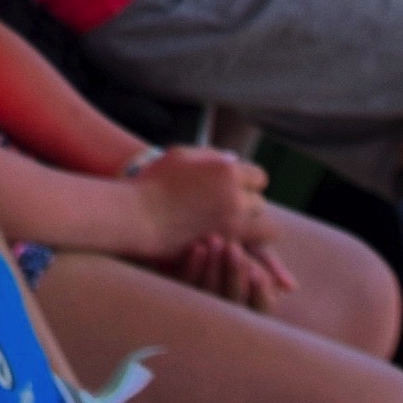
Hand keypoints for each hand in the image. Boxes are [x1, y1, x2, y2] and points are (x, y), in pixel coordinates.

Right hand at [126, 144, 268, 256]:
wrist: (138, 217)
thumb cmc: (153, 182)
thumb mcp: (180, 154)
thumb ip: (211, 155)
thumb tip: (233, 159)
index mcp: (225, 169)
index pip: (259, 177)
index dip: (248, 183)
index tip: (235, 190)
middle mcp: (235, 195)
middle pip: (260, 202)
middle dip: (248, 206)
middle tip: (228, 211)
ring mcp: (233, 222)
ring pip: (264, 227)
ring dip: (251, 228)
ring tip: (232, 230)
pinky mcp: (227, 245)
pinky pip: (256, 248)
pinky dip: (248, 247)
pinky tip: (233, 244)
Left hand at [173, 234, 296, 311]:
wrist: (184, 221)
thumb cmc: (229, 237)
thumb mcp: (251, 247)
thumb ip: (268, 263)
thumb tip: (291, 288)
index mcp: (246, 302)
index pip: (258, 308)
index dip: (258, 294)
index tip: (258, 273)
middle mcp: (223, 307)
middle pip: (231, 300)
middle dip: (233, 273)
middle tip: (234, 248)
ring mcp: (196, 299)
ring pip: (207, 292)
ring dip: (213, 266)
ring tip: (217, 239)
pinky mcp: (173, 289)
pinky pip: (183, 283)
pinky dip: (192, 265)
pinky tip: (198, 246)